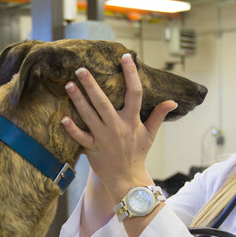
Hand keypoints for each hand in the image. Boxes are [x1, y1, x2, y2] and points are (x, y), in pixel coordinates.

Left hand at [61, 53, 176, 200]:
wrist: (127, 178)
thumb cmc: (138, 153)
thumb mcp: (150, 134)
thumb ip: (159, 115)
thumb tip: (173, 101)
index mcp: (132, 120)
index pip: (135, 93)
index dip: (131, 74)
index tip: (125, 57)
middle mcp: (117, 126)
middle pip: (103, 102)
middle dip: (91, 84)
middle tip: (80, 69)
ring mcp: (103, 137)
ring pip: (89, 115)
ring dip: (78, 100)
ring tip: (69, 85)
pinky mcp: (92, 148)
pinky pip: (80, 138)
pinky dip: (71, 129)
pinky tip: (63, 118)